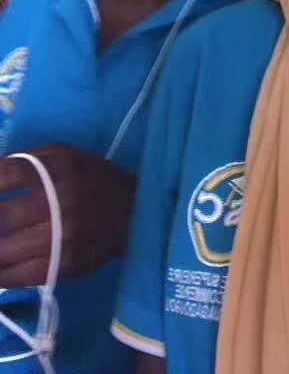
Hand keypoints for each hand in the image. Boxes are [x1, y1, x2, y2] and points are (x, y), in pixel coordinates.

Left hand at [0, 144, 135, 285]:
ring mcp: (61, 237)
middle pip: (3, 214)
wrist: (134, 212)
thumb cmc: (94, 177)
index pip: (6, 175)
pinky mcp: (64, 265)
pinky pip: (21, 275)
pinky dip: (2, 274)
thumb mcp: (65, 155)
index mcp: (57, 169)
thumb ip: (28, 160)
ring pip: (6, 251)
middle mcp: (58, 203)